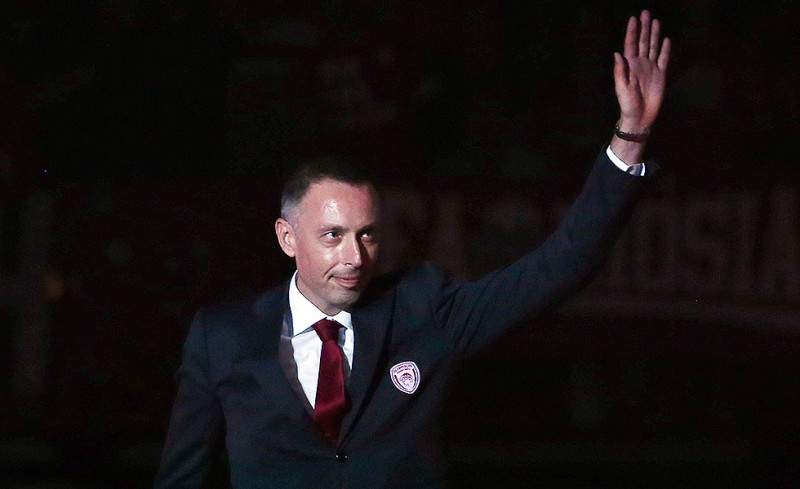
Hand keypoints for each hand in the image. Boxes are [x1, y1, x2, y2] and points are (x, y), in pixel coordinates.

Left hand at [613, 10, 670, 132]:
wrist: (640, 118)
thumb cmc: (628, 105)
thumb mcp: (622, 88)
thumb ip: (620, 71)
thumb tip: (617, 53)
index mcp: (629, 66)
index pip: (630, 45)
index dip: (632, 32)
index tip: (633, 18)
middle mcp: (640, 64)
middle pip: (643, 42)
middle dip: (644, 28)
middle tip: (646, 13)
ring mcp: (651, 69)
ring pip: (654, 47)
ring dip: (654, 34)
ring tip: (655, 21)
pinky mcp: (661, 75)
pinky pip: (664, 59)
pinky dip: (665, 49)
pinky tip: (666, 40)